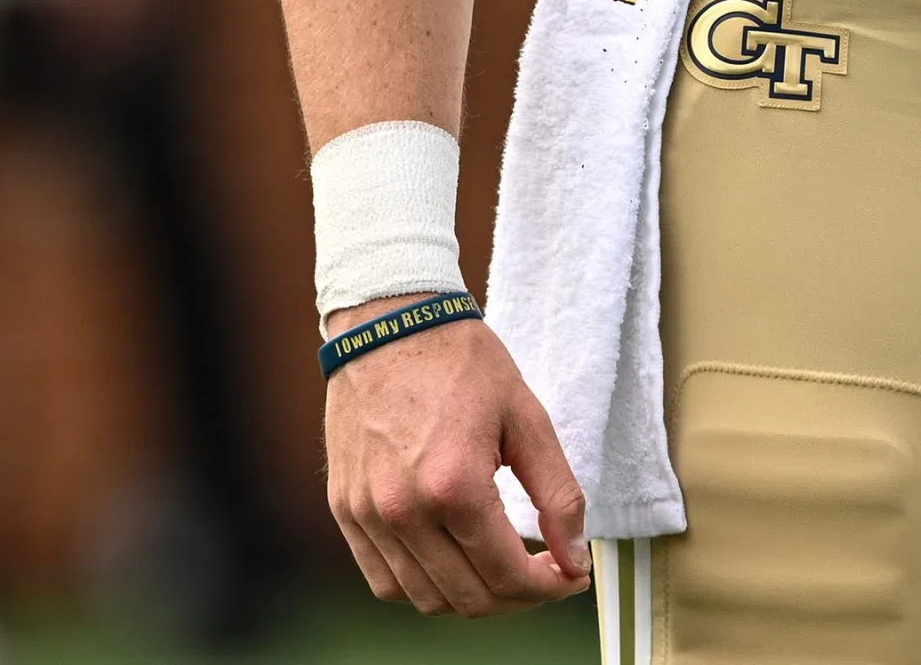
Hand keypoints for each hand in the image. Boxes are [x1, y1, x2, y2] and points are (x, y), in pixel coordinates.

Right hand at [321, 305, 590, 615]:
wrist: (387, 321)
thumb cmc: (459, 361)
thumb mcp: (526, 417)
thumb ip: (558, 494)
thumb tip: (575, 559)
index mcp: (454, 486)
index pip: (508, 577)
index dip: (549, 589)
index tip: (570, 576)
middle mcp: (404, 510)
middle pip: (469, 599)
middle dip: (518, 599)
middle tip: (543, 574)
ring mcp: (367, 513)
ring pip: (425, 600)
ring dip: (472, 599)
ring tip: (498, 568)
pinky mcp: (345, 508)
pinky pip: (383, 580)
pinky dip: (422, 587)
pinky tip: (450, 562)